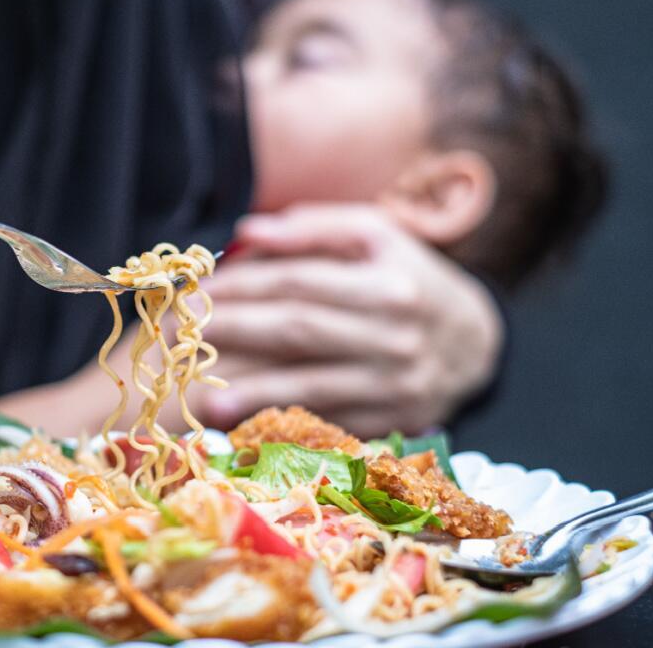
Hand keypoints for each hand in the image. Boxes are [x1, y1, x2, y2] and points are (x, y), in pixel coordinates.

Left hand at [198, 204, 502, 435]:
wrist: (475, 342)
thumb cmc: (409, 276)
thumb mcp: (374, 236)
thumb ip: (312, 228)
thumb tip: (245, 232)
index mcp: (389, 283)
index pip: (299, 283)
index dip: (242, 287)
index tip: (195, 292)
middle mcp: (396, 336)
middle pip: (296, 332)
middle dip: (231, 331)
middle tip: (176, 334)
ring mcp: (395, 384)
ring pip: (310, 385)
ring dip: (250, 391)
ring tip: (198, 393)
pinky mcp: (392, 421)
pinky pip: (328, 421)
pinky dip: (284, 423)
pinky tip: (243, 424)